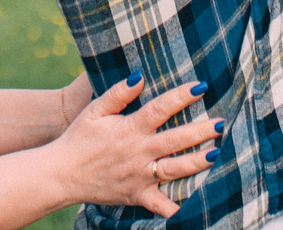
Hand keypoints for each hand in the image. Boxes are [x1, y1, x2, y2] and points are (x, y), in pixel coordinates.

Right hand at [47, 77, 218, 218]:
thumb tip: (140, 75)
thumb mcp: (94, 111)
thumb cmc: (77, 139)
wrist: (61, 174)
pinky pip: (159, 204)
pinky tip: (192, 203)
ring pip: (175, 169)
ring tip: (216, 154)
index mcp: (130, 129)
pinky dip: (175, 206)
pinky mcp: (136, 195)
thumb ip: (118, 93)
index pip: (160, 108)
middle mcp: (138, 152)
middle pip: (176, 139)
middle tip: (222, 123)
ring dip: (197, 162)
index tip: (201, 86)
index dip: (181, 96)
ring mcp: (139, 176)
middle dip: (201, 131)